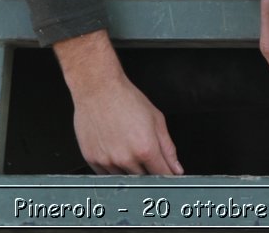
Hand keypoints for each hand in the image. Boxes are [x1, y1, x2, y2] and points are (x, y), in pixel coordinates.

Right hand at [54, 30, 182, 174]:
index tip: (168, 173)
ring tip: (126, 146)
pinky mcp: (92, 159)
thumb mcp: (156, 119)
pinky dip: (113, 169)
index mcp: (146, 149)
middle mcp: (126, 158)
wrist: (98, 89)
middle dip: (149, 171)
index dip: (168, 176)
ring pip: (125, 179)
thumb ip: (168, 147)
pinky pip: (106, 175)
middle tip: (144, 153)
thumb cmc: (126, 99)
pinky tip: (114, 150)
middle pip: (144, 180)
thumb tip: (176, 167)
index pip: (162, 175)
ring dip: (130, 171)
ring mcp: (108, 161)